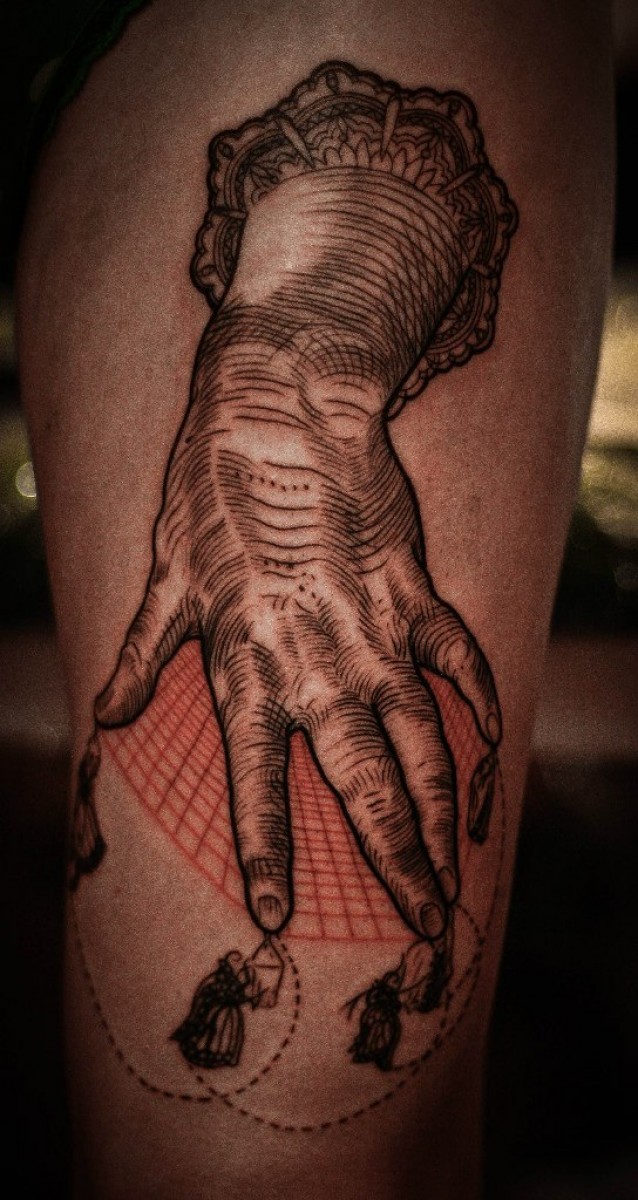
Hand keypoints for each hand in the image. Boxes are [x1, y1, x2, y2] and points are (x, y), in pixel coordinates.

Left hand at [96, 168, 501, 939]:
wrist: (286, 405)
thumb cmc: (212, 486)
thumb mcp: (162, 572)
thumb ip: (140, 652)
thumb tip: (108, 717)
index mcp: (246, 670)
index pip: (259, 788)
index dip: (267, 859)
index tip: (275, 923)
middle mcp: (318, 668)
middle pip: (368, 789)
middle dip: (399, 871)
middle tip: (428, 932)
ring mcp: (377, 634)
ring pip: (425, 745)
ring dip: (443, 818)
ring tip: (459, 875)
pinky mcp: (418, 595)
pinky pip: (460, 663)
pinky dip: (479, 706)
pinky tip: (490, 748)